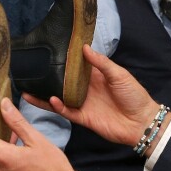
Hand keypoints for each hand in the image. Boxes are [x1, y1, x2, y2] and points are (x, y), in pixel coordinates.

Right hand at [25, 45, 160, 147]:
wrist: (142, 122)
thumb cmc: (135, 96)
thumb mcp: (120, 75)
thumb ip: (101, 63)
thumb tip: (84, 48)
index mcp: (96, 77)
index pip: (76, 66)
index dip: (65, 59)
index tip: (50, 49)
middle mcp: (87, 89)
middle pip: (63, 82)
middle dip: (48, 77)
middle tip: (31, 69)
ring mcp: (84, 104)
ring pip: (60, 98)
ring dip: (45, 94)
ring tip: (28, 88)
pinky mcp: (84, 118)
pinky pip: (67, 112)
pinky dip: (57, 107)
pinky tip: (50, 100)